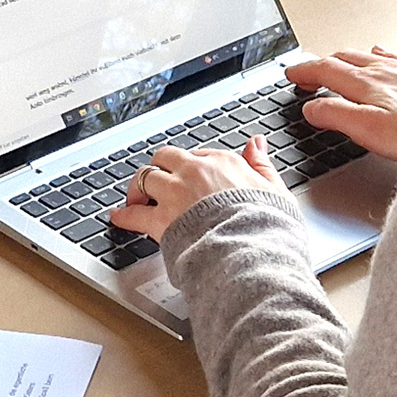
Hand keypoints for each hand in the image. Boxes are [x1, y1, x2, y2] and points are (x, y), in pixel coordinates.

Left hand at [108, 137, 285, 238]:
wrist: (251, 253)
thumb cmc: (267, 227)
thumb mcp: (277, 191)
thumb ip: (263, 165)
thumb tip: (257, 143)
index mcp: (224, 163)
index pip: (199, 155)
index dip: (192, 168)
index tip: (190, 177)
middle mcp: (196, 172)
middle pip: (166, 158)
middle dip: (160, 168)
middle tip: (158, 182)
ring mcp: (175, 194)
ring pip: (145, 178)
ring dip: (139, 187)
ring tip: (136, 197)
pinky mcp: (161, 220)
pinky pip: (133, 214)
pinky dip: (124, 215)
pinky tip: (119, 217)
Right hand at [287, 46, 396, 160]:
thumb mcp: (368, 130)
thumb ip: (337, 115)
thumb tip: (312, 108)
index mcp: (367, 83)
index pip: (326, 70)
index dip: (305, 71)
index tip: (292, 73)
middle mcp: (385, 71)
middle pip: (345, 58)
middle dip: (322, 63)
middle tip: (308, 72)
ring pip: (369, 56)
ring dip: (347, 58)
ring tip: (337, 61)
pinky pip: (395, 56)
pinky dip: (379, 55)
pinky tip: (382, 55)